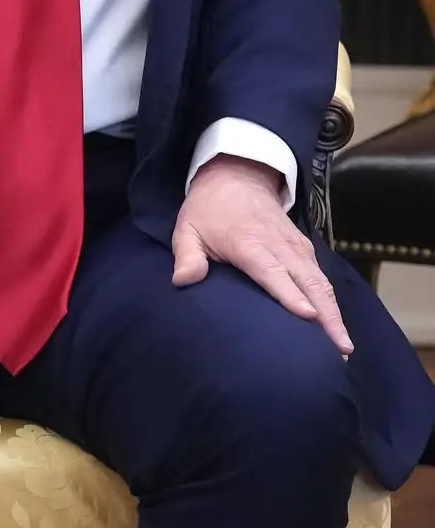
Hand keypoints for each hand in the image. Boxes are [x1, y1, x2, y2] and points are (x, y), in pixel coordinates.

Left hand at [173, 155, 352, 357]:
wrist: (236, 177)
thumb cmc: (209, 210)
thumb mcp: (188, 228)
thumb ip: (187, 256)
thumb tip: (183, 281)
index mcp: (249, 244)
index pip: (273, 272)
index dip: (290, 294)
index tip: (307, 317)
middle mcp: (280, 247)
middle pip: (309, 283)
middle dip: (327, 317)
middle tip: (339, 350)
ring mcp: (296, 247)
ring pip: (322, 283)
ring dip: (335, 314)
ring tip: (344, 347)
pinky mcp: (305, 249)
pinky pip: (322, 278)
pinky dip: (331, 302)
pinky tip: (336, 326)